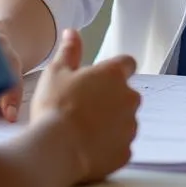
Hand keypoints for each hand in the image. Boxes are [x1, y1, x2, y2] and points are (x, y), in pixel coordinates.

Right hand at [31, 29, 139, 183]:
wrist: (57, 151)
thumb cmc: (56, 107)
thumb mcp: (56, 72)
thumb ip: (69, 51)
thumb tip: (72, 33)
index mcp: (113, 74)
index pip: (127, 63)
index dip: (115, 70)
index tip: (101, 78)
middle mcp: (129, 98)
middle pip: (127, 94)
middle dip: (112, 98)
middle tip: (85, 105)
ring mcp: (130, 127)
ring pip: (125, 121)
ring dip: (112, 123)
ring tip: (84, 129)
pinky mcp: (126, 153)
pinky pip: (121, 145)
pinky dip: (109, 146)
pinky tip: (88, 147)